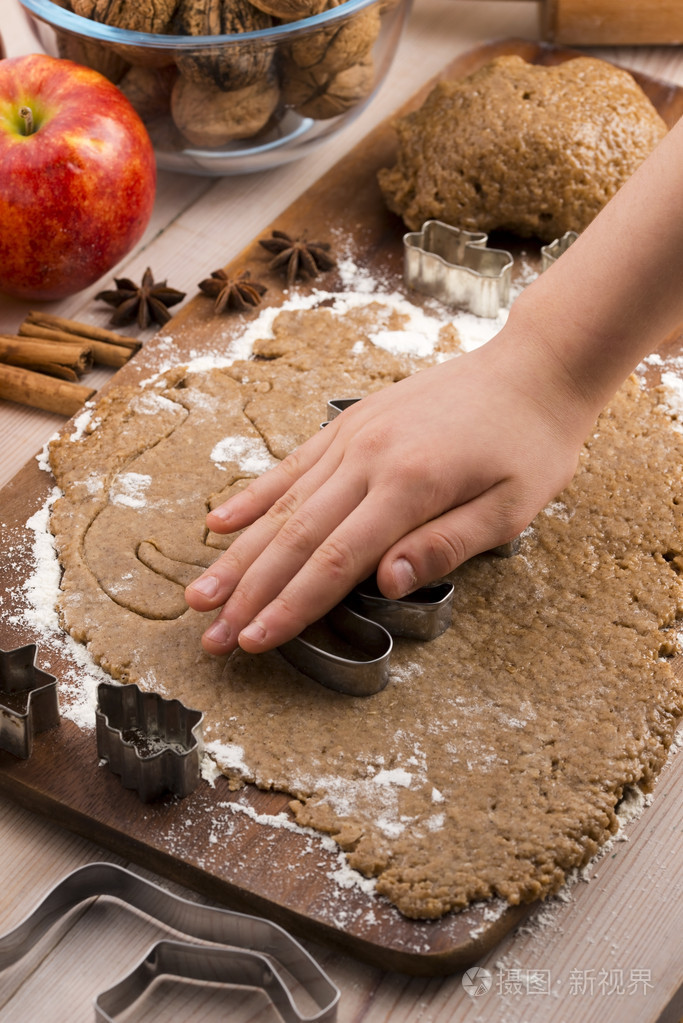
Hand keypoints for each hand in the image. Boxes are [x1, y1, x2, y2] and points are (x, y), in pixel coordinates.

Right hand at [185, 322, 595, 656]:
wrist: (532, 369)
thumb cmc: (530, 444)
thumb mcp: (511, 508)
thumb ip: (444, 545)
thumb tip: (383, 585)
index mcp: (409, 486)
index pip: (335, 561)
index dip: (291, 606)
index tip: (254, 640)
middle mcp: (368, 458)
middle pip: (295, 537)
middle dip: (248, 592)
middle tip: (211, 636)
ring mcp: (353, 436)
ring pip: (283, 504)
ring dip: (238, 554)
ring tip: (198, 593)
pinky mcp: (350, 422)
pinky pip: (292, 464)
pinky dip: (254, 495)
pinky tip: (219, 522)